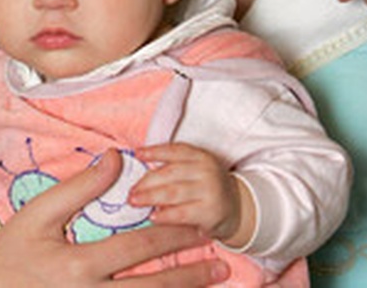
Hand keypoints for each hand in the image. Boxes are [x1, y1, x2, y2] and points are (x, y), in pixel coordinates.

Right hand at [0, 149, 229, 287]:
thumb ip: (80, 185)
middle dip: (191, 276)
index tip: (201, 229)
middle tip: (223, 266)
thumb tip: (116, 158)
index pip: (139, 249)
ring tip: (211, 287)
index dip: (174, 237)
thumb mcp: (39, 212)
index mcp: (79, 264)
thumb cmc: (9, 253)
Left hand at [130, 143, 253, 249]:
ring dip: (150, 197)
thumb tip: (139, 175)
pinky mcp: (211, 212)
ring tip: (134, 201)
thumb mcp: (194, 170)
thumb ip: (171, 169)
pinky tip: (153, 216)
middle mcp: (206, 170)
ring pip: (173, 192)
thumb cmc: (205, 187)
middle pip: (170, 172)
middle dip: (146, 182)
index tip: (136, 154)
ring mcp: (210, 190)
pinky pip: (183, 213)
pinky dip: (165, 215)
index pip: (174, 150)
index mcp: (200, 156)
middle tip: (129, 191)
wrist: (237, 209)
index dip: (154, 151)